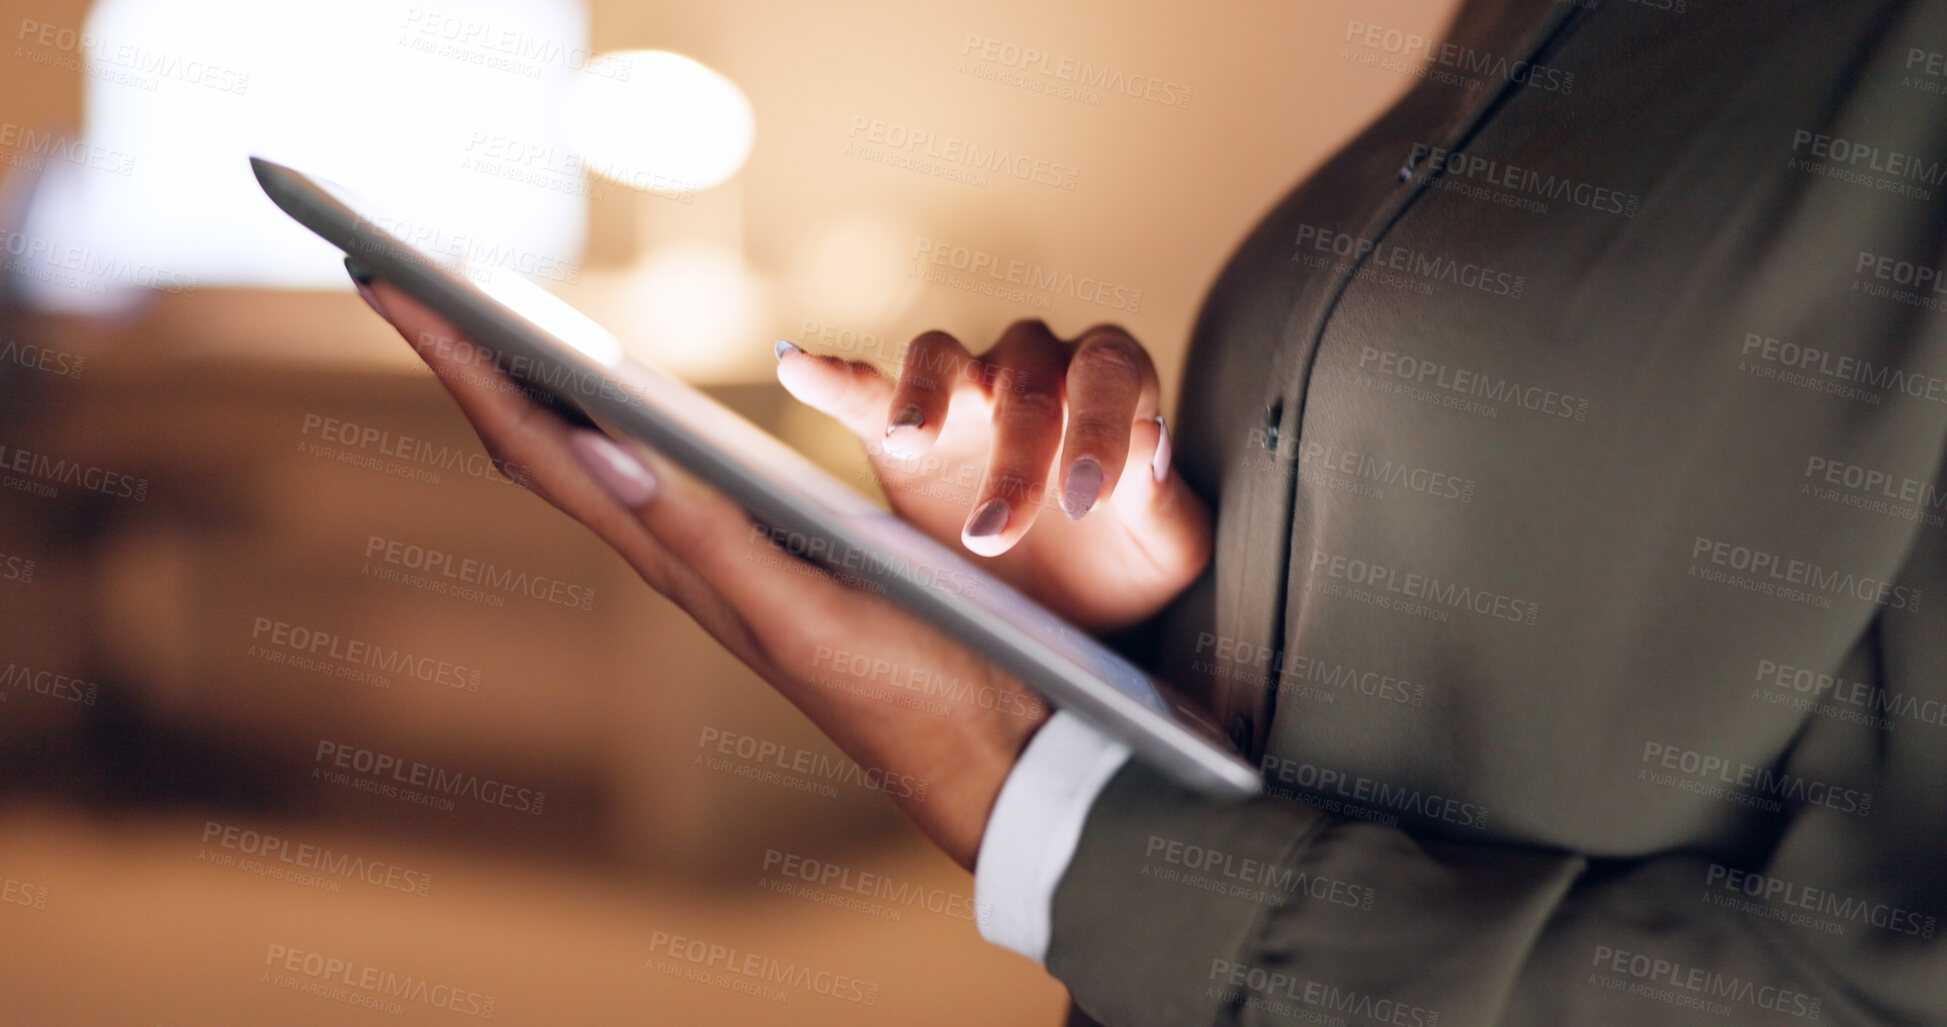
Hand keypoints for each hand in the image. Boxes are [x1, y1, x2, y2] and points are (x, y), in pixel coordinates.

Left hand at [347, 268, 1046, 869]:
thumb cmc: (909, 686)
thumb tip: (606, 447)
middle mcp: (676, 553)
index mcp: (675, 559)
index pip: (539, 446)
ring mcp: (714, 555)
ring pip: (587, 458)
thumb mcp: (801, 613)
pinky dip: (609, 418)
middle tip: (399, 277)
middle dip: (468, 359)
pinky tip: (608, 401)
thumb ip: (709, 539)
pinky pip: (655, 472)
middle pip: (541, 442)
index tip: (392, 283)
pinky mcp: (763, 554)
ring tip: (478, 324)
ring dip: (524, 387)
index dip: (463, 364)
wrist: (979, 750)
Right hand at [775, 320, 1210, 632]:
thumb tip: (1148, 444)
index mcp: (1113, 382)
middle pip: (1025, 378)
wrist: (1069, 609)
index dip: (1100, 427)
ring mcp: (965, 390)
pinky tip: (795, 364)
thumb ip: (1160, 495)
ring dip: (927, 397)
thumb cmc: (1126, 564)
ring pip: (945, 357)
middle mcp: (1039, 368)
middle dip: (1015, 456)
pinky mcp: (899, 427)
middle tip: (996, 533)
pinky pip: (863, 387)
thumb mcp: (1164, 548)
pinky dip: (830, 374)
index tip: (1087, 499)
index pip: (1109, 374)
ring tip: (909, 441)